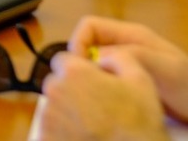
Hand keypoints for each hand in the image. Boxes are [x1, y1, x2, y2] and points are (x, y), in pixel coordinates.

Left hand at [34, 49, 170, 140]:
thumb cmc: (139, 122)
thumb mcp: (141, 80)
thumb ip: (118, 57)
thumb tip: (102, 56)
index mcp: (74, 72)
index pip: (62, 60)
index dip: (77, 70)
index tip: (90, 82)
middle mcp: (54, 91)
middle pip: (55, 84)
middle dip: (70, 91)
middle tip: (94, 107)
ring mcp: (47, 118)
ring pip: (52, 108)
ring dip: (66, 113)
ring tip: (91, 126)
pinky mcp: (46, 138)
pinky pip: (50, 130)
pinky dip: (61, 133)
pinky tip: (83, 137)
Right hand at [66, 17, 187, 127]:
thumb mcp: (164, 68)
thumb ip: (131, 56)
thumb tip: (94, 59)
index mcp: (131, 35)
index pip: (88, 27)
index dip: (78, 43)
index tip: (79, 68)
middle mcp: (126, 47)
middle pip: (88, 46)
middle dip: (81, 64)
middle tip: (85, 87)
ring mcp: (129, 65)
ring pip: (96, 65)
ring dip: (92, 79)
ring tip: (96, 97)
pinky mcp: (132, 84)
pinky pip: (107, 81)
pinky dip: (102, 90)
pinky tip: (108, 105)